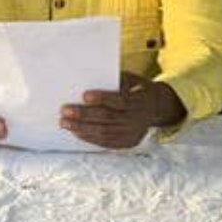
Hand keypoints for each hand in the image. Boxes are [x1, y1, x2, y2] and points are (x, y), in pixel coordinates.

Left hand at [60, 72, 186, 149]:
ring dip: (82, 128)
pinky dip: (90, 138)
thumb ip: (115, 81)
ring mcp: (133, 133)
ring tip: (65, 123)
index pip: (120, 100)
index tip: (84, 95)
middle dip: (84, 115)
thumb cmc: (136, 88)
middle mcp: (138, 119)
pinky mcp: (128, 143)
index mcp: (140, 100)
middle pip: (109, 118)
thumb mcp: (131, 79)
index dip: (103, 98)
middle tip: (65, 111)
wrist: (155, 107)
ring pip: (105, 132)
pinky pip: (107, 142)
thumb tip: (87, 81)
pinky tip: (77, 132)